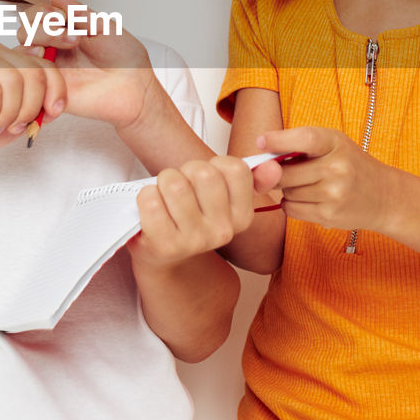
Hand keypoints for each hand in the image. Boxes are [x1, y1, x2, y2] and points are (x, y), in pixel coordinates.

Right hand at [0, 40, 65, 169]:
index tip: (52, 113)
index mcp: (11, 57)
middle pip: (34, 74)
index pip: (46, 65)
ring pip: (14, 83)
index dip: (56, 91)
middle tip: (13, 126)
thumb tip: (56, 98)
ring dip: (7, 114)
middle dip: (29, 108)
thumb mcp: (19, 116)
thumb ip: (38, 103)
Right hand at [21, 0, 156, 128]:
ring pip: (22, 51)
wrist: (134, 86)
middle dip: (43, 27)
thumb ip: (77, 11)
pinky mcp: (49, 88)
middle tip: (68, 33)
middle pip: (25, 30)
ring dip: (37, 42)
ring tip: (63, 47)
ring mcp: (50, 68)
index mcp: (65, 31)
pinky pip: (28, 78)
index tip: (64, 16)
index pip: (37, 15)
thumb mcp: (102, 26)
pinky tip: (50, 64)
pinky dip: (32, 66)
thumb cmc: (124, 57)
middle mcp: (54, 48)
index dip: (43, 12)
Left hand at [127, 157, 256, 269]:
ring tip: (164, 195)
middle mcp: (222, 232)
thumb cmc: (191, 216)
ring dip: (163, 182)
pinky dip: (146, 196)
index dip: (214, 164)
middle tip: (181, 185)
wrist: (164, 255)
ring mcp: (194, 241)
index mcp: (242, 217)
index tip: (206, 178)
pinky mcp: (164, 245)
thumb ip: (251, 179)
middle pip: (203, 173)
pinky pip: (151, 200)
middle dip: (185, 170)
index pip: (235, 169)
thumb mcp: (224, 198)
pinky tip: (152, 208)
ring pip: (175, 183)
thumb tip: (274, 166)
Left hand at [256, 127, 395, 230]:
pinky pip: (291, 210)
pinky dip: (292, 204)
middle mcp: (337, 168)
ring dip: (287, 189)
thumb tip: (261, 149)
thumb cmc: (349, 164)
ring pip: (286, 192)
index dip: (279, 140)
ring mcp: (333, 194)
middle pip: (284, 173)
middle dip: (277, 172)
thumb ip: (300, 143)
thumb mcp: (333, 143)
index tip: (261, 141)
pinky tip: (308, 198)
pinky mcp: (328, 216)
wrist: (382, 196)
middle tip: (284, 169)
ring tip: (307, 184)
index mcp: (335, 143)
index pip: (305, 139)